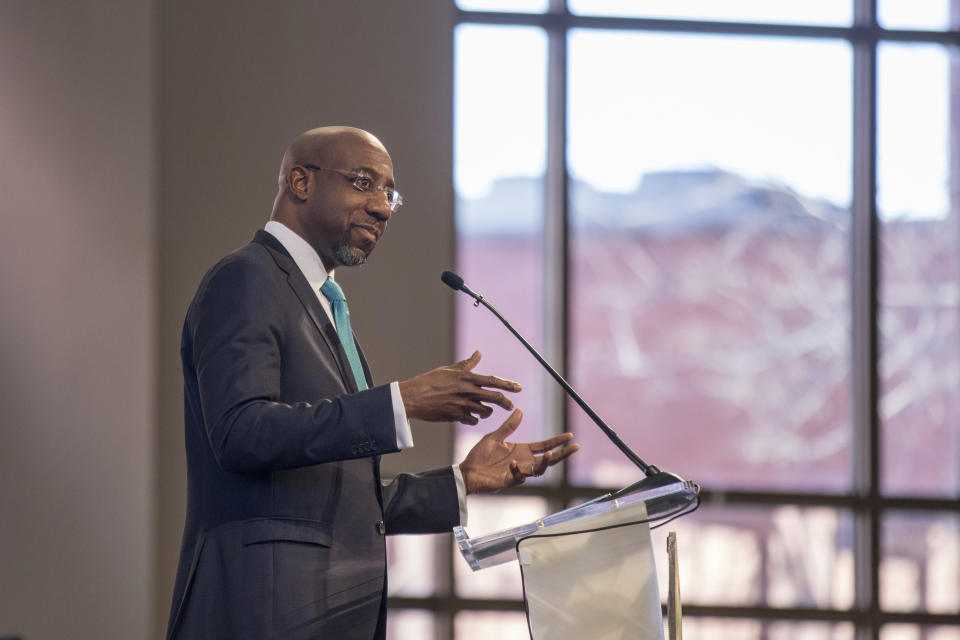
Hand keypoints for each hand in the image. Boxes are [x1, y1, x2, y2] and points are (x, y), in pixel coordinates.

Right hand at [398, 351, 520, 424]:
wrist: (412, 398)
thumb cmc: (428, 381)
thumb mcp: (448, 370)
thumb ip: (466, 364)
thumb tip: (478, 353)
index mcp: (466, 377)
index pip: (492, 380)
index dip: (508, 384)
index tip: (519, 388)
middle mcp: (466, 391)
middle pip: (494, 397)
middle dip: (506, 402)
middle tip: (511, 405)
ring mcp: (462, 405)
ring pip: (485, 411)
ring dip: (487, 412)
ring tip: (484, 410)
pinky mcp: (455, 416)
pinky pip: (472, 420)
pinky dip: (473, 419)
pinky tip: (470, 417)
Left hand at [458, 409, 579, 494]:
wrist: (467, 471)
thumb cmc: (480, 455)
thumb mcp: (495, 437)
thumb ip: (508, 426)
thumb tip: (520, 410)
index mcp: (522, 450)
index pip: (545, 445)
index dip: (557, 441)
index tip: (570, 436)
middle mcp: (524, 461)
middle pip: (549, 458)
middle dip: (563, 453)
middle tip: (575, 447)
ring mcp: (518, 472)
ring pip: (539, 470)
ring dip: (545, 462)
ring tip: (549, 453)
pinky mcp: (509, 481)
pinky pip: (519, 477)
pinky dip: (518, 470)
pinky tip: (513, 463)